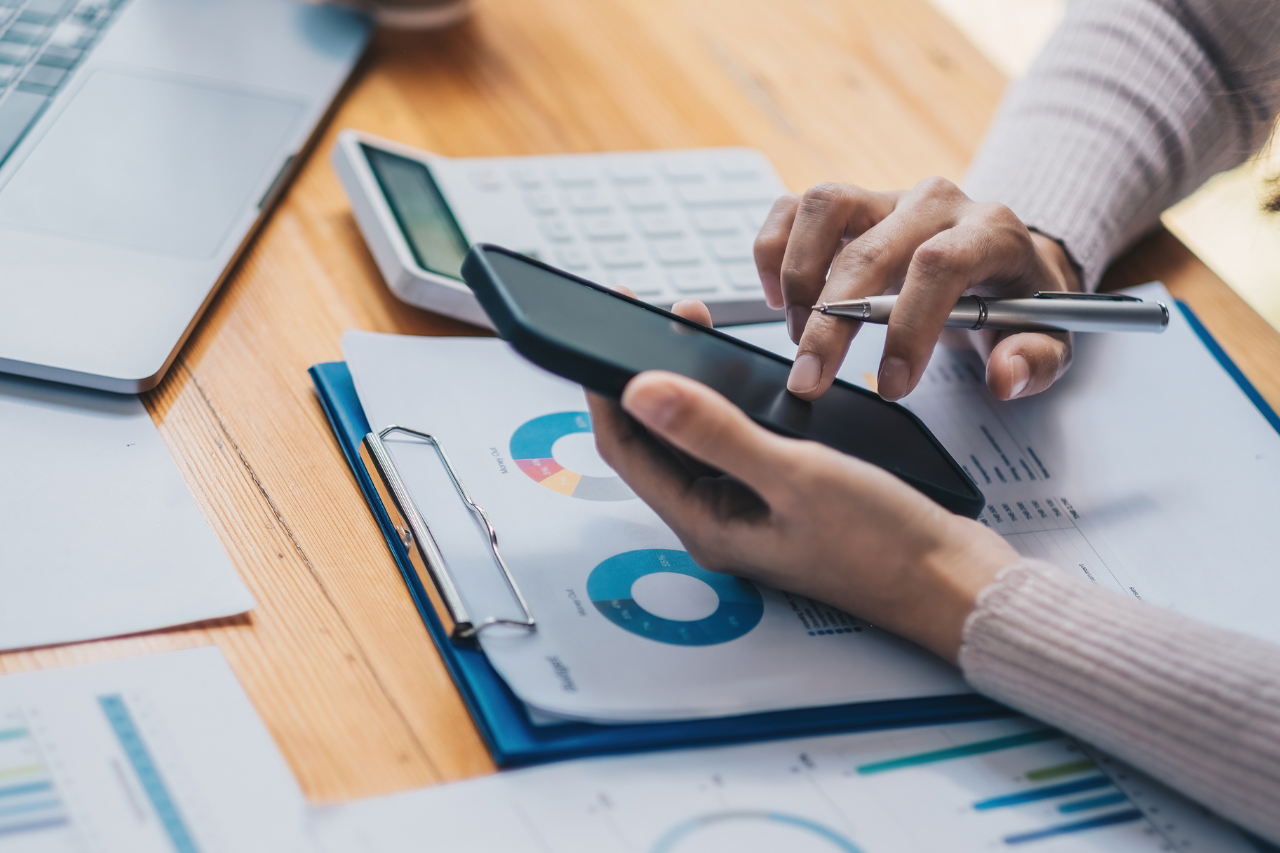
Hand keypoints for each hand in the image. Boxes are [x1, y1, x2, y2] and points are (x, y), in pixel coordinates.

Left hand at [589, 295, 1017, 662]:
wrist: (954, 582)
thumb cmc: (884, 547)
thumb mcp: (796, 475)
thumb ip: (716, 431)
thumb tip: (641, 390)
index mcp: (706, 522)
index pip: (627, 448)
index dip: (606, 388)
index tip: (604, 330)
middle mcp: (720, 518)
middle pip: (657, 440)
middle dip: (649, 377)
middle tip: (663, 316)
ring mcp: (751, 509)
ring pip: (697, 438)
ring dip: (690, 386)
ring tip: (697, 331)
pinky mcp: (783, 498)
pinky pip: (737, 443)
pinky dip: (730, 403)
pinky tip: (747, 375)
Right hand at [754, 177, 1079, 401]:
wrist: (1006, 259)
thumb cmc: (1019, 302)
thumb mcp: (1049, 337)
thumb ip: (1034, 360)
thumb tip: (1003, 378)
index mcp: (991, 231)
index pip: (940, 265)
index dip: (908, 326)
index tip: (890, 385)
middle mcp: (935, 203)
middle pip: (870, 251)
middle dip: (830, 323)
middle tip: (810, 380)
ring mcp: (887, 197)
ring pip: (824, 207)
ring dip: (798, 278)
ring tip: (797, 333)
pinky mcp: (850, 204)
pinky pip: (794, 208)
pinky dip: (773, 250)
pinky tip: (777, 299)